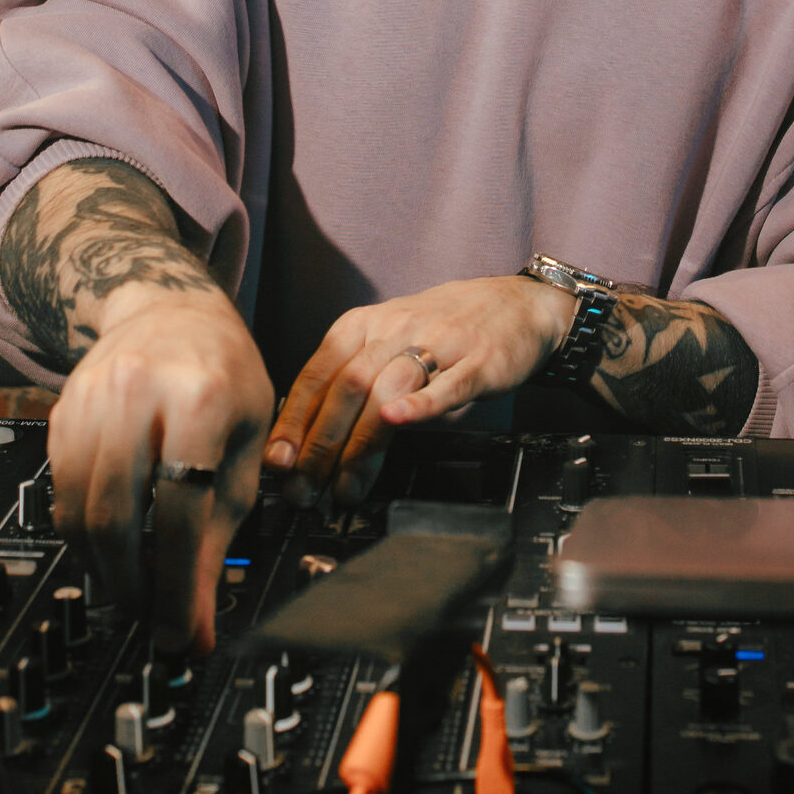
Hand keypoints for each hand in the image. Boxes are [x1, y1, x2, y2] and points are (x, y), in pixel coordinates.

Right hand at [46, 290, 273, 653]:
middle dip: (134, 587)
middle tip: (153, 621)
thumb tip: (200, 616)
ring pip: (78, 514)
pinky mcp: (60, 415)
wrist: (168, 309)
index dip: (178, 584)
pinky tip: (110, 552)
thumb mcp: (248, 442)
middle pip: (117, 517)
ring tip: (135, 592)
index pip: (181, 510)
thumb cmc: (222, 373)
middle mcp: (136, 394)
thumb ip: (223, 529)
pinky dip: (82, 537)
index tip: (182, 634)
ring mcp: (89, 402)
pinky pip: (60, 495)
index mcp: (198, 396)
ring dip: (104, 570)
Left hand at [264, 275, 572, 507]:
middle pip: (344, 388)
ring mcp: (438, 344)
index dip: (292, 422)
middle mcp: (394, 329)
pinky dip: (418, 404)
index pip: (315, 374)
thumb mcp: (387, 339)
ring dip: (359, 446)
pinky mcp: (478, 362)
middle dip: (319, 445)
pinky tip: (396, 422)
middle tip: (304, 489)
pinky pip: (445, 384)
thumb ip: (349, 376)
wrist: (517, 303)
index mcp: (363, 325)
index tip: (276, 462)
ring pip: (386, 391)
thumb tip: (305, 432)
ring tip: (344, 487)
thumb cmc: (445, 327)